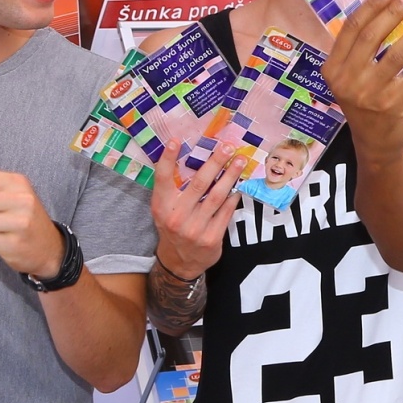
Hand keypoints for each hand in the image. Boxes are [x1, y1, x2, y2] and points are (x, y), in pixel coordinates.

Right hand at [151, 140, 244, 278]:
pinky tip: (240, 184)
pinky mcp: (211, 238)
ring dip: (230, 176)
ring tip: (240, 161)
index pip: (162, 178)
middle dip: (215, 163)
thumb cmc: (174, 226)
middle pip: (198, 184)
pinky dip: (234, 196)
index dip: (167, 158)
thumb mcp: (165, 209)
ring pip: (216, 196)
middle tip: (227, 147)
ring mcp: (195, 228)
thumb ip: (173, 189)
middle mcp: (176, 217)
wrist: (180, 261)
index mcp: (161, 206)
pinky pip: (226, 211)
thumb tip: (193, 158)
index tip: (176, 140)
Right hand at [322, 0, 402, 161]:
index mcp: (334, 67)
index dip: (371, 5)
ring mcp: (370, 93)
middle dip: (396, 11)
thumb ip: (360, 49)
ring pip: (398, 54)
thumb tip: (389, 7)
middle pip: (373, 36)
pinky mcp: (392, 105)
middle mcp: (348, 80)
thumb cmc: (366, 101)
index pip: (353, 28)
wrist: (374, 143)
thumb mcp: (351, 76)